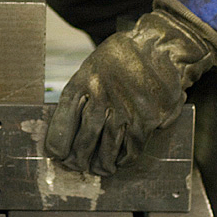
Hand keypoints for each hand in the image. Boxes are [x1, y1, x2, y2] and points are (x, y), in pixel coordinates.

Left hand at [45, 0, 216, 175]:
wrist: (159, 47)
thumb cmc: (122, 58)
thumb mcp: (93, 67)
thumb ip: (83, 94)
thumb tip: (69, 125)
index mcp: (83, 83)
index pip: (63, 121)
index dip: (58, 143)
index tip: (56, 154)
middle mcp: (101, 98)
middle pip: (84, 140)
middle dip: (77, 159)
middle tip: (76, 166)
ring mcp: (124, 110)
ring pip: (106, 149)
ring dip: (99, 164)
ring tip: (96, 169)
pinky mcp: (146, 120)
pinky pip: (131, 148)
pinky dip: (123, 159)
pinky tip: (119, 162)